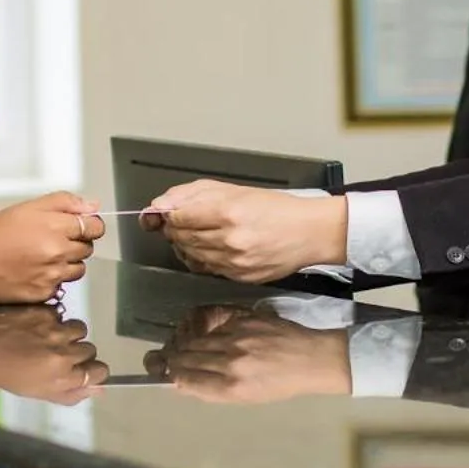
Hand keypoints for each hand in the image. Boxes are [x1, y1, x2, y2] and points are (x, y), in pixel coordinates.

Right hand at [0, 191, 103, 302]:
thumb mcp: (28, 207)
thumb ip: (65, 203)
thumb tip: (93, 206)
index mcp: (56, 227)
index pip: (95, 227)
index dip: (90, 225)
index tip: (81, 227)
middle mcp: (58, 253)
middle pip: (88, 248)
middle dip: (75, 243)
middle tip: (51, 240)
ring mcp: (52, 276)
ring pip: (78, 269)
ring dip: (67, 262)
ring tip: (42, 256)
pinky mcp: (43, 293)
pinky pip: (61, 286)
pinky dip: (52, 279)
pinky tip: (33, 271)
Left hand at [0, 305, 107, 404]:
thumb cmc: (5, 374)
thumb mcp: (38, 392)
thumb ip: (71, 393)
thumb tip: (100, 389)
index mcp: (63, 378)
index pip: (99, 371)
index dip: (92, 369)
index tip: (81, 367)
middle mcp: (63, 354)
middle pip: (89, 349)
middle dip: (77, 351)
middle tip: (55, 352)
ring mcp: (55, 330)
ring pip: (79, 328)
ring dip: (67, 332)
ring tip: (46, 336)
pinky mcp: (45, 311)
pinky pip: (60, 315)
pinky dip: (50, 319)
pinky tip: (32, 325)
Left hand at [144, 180, 346, 283]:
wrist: (308, 232)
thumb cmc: (275, 209)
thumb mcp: (233, 189)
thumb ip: (191, 194)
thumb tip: (160, 205)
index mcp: (228, 212)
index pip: (178, 217)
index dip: (169, 215)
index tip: (170, 213)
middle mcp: (230, 240)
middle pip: (181, 238)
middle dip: (176, 229)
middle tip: (185, 221)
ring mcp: (235, 262)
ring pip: (191, 256)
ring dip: (187, 245)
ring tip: (202, 233)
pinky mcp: (240, 277)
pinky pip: (207, 270)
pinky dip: (202, 259)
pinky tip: (213, 248)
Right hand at [144, 305, 352, 403]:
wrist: (311, 360)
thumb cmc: (279, 385)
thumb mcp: (245, 398)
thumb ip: (211, 390)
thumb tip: (180, 382)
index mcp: (231, 387)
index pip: (184, 378)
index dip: (169, 374)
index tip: (162, 372)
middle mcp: (230, 361)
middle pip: (184, 357)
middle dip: (170, 358)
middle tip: (163, 358)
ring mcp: (236, 337)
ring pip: (194, 339)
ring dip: (183, 343)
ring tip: (180, 346)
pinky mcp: (243, 318)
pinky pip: (210, 323)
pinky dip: (201, 329)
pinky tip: (201, 333)